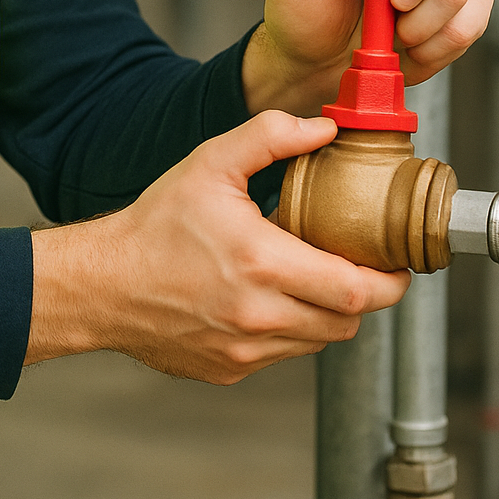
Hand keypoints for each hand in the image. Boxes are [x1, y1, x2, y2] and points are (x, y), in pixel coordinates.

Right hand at [25, 112, 407, 382]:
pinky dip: (288, 329)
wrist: (103, 282)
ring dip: (324, 312)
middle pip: (346, 322)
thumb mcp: (211, 163)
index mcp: (260, 262)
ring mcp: (245, 350)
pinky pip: (282, 355)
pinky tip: (265, 298)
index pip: (354, 291)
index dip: (389, 282)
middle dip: (361, 295)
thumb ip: (271, 136)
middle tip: (356, 266)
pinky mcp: (230, 369)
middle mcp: (257, 315)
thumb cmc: (155, 223)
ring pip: (317, 341)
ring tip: (307, 276)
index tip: (396, 265)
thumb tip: (324, 128)